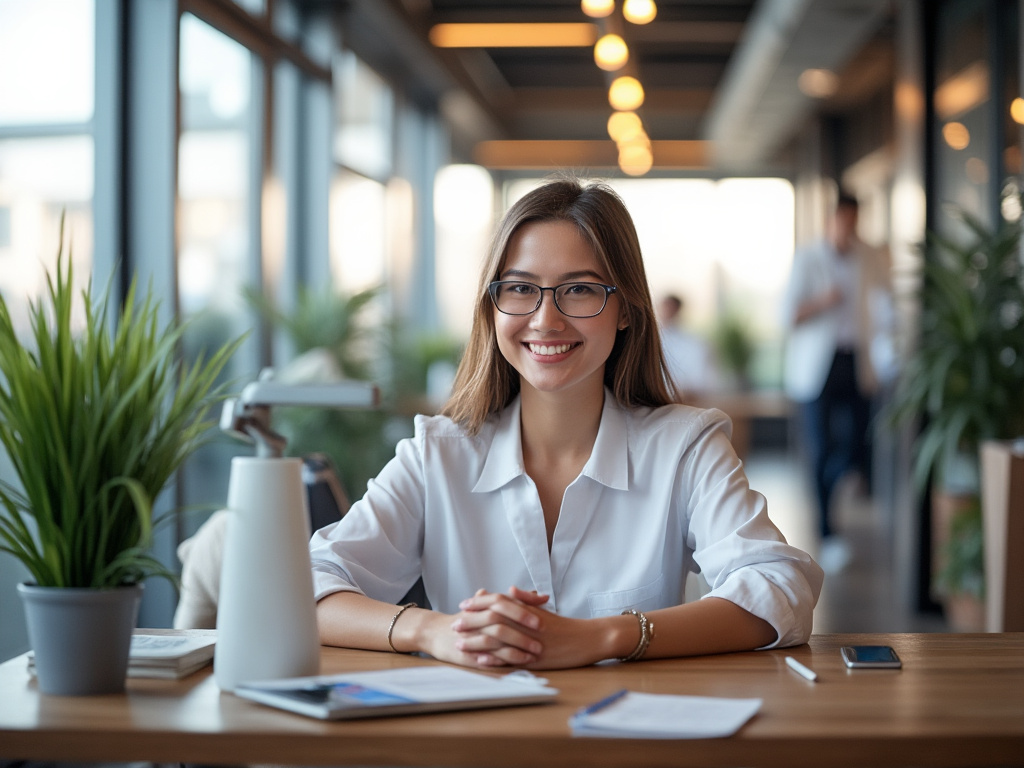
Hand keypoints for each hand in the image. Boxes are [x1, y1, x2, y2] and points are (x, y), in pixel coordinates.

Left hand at [456, 587, 616, 669]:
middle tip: (455, 625)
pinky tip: (481, 661)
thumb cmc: (565, 626)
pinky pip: (511, 659)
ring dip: (477, 642)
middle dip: (472, 621)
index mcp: (527, 609)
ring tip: (461, 645)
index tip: (464, 605)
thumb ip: (524, 601)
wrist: (588, 638)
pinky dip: (494, 659)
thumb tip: (509, 590)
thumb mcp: (543, 610)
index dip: (478, 602)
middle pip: (493, 618)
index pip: (498, 601)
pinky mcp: (535, 658)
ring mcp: (530, 640)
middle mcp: (526, 622)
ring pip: (498, 640)